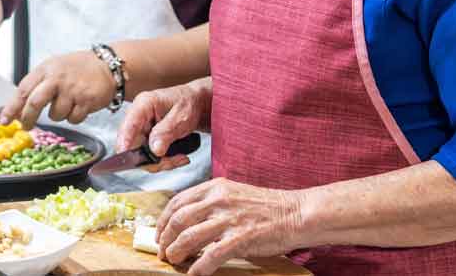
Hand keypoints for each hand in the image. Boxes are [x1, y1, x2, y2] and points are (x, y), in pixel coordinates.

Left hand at [0, 50, 113, 128]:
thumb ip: (36, 85)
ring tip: (67, 103)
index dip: (12, 107)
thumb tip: (18, 108)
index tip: (5, 120)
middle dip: (28, 118)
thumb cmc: (76, 69)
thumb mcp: (53, 68)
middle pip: (34, 103)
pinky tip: (79, 105)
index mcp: (46, 69)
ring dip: (58, 115)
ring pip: (55, 115)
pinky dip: (73, 117)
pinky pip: (72, 119)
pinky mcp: (86, 100)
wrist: (107, 65)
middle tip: (26, 126)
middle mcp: (57, 78)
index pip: (23, 89)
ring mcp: (72, 89)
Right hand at [116, 78, 210, 169]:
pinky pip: (149, 157)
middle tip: (173, 161)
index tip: (125, 153)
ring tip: (180, 158)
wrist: (195, 104)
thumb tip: (154, 150)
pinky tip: (178, 157)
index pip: (129, 124)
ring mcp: (141, 130)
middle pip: (133, 146)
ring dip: (161, 162)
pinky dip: (164, 161)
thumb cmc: (188, 103)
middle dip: (152, 159)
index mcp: (144, 104)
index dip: (125, 140)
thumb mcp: (182, 115)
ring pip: (141, 156)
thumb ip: (167, 131)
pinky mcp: (146, 140)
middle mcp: (138, 118)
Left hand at [156, 178, 303, 275]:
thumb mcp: (233, 193)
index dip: (163, 220)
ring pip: (188, 237)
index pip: (177, 202)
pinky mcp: (240, 238)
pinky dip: (197, 268)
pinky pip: (210, 256)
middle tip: (162, 251)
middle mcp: (217, 200)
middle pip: (177, 220)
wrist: (296, 213)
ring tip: (172, 261)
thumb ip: (211, 202)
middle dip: (164, 238)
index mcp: (214, 187)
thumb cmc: (266, 207)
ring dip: (175, 252)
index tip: (159, 233)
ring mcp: (228, 219)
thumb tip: (188, 220)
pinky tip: (193, 274)